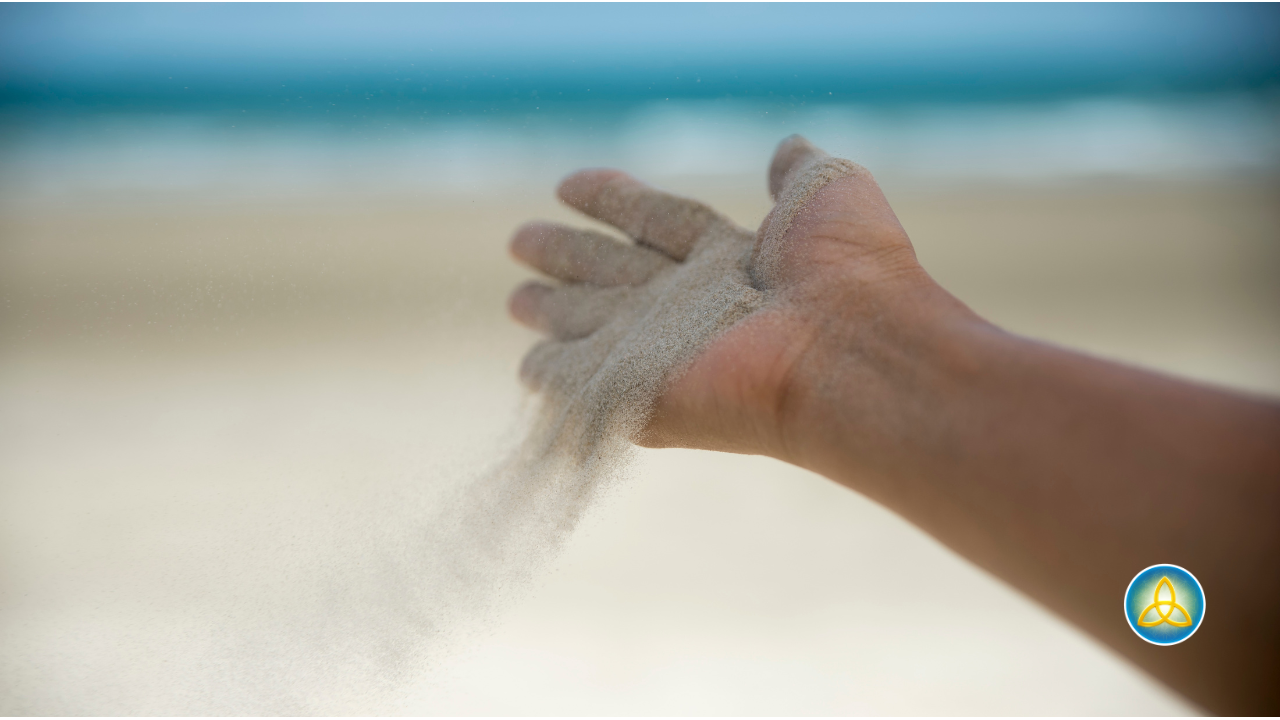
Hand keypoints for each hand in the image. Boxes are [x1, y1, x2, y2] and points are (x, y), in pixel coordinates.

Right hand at [508, 135, 971, 463]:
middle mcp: (692, 304)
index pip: (656, 221)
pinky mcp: (643, 396)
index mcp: (729, 257)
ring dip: (554, 311)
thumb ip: (798, 171)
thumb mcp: (827, 192)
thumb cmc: (847, 271)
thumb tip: (786, 146)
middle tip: (520, 241)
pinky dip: (556, 377)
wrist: (846, 350)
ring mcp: (666, 352)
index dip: (613, 200)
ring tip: (518, 300)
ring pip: (594, 324)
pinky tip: (531, 368)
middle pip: (615, 272)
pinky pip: (585, 385)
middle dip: (568, 255)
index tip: (568, 184)